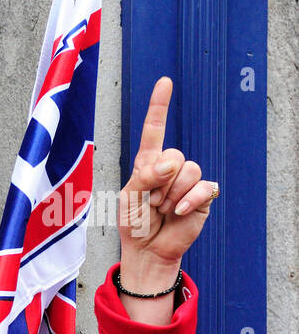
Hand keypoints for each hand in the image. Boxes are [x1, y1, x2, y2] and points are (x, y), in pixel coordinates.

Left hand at [119, 77, 216, 276]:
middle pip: (174, 155)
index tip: (165, 82)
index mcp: (147, 164)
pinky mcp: (202, 196)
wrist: (146, 250)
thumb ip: (145, 176)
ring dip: (171, 193)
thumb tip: (171, 164)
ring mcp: (187, 182)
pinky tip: (178, 212)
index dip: (159, 106)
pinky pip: (203, 187)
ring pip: (189, 170)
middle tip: (151, 202)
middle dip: (159, 181)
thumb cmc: (134, 223)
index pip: (154, 131)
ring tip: (162, 209)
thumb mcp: (130, 197)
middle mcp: (169, 168)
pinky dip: (188, 200)